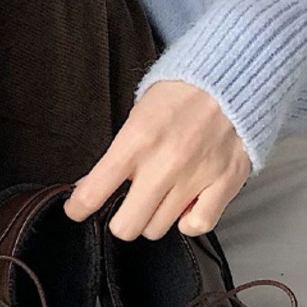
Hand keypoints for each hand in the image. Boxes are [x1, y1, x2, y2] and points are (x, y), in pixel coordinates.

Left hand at [64, 81, 251, 240]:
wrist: (230, 77)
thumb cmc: (182, 94)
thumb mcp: (136, 117)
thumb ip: (116, 155)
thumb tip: (89, 186)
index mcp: (137, 142)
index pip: (94, 192)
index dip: (78, 208)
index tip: (76, 209)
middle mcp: (166, 163)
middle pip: (127, 226)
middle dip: (119, 220)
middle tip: (124, 209)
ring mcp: (197, 176)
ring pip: (158, 228)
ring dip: (153, 218)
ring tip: (158, 200)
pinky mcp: (226, 182)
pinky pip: (199, 225)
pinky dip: (189, 222)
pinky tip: (185, 208)